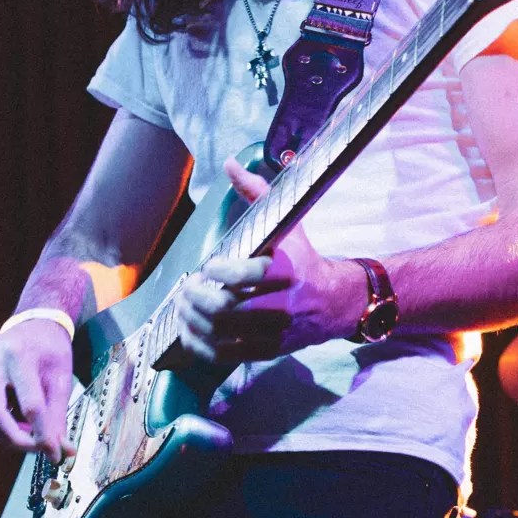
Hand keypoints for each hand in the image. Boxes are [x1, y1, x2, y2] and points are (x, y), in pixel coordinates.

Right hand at [0, 318, 74, 459]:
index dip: (43, 435)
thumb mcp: (62, 380)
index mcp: (20, 353)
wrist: (33, 327)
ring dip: (1, 433)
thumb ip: (57, 417)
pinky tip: (8, 419)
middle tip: (35, 448)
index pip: (30, 404)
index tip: (54, 454)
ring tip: (24, 430)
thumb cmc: (49, 353)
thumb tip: (61, 452)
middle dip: (13, 438)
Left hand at [171, 158, 367, 364]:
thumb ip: (256, 193)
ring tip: (182, 306)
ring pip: (222, 333)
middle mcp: (282, 304)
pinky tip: (188, 330)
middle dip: (197, 299)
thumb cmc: (302, 259)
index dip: (219, 271)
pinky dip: (200, 344)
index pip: (247, 274)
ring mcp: (274, 331)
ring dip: (192, 321)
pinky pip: (225, 354)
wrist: (335, 303)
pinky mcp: (267, 350)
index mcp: (287, 270)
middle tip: (186, 288)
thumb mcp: (286, 224)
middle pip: (227, 308)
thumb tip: (229, 164)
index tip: (207, 266)